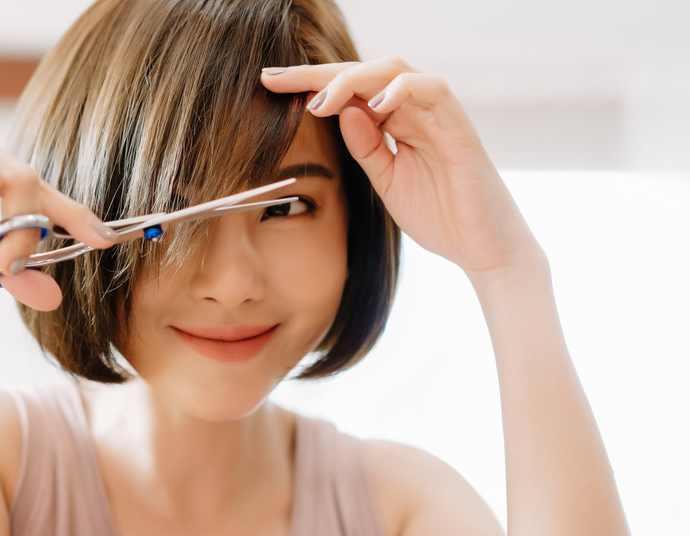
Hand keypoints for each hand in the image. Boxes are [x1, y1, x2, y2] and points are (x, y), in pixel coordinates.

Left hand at [262, 58, 541, 281]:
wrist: (483, 249)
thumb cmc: (439, 215)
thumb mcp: (386, 181)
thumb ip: (365, 147)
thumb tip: (339, 111)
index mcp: (397, 121)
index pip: (349, 90)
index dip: (309, 84)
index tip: (268, 84)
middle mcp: (417, 109)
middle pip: (365, 71)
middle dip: (317, 73)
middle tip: (274, 78)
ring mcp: (439, 114)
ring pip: (394, 70)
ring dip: (351, 80)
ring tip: (319, 102)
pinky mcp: (459, 128)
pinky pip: (431, 90)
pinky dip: (399, 90)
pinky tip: (370, 106)